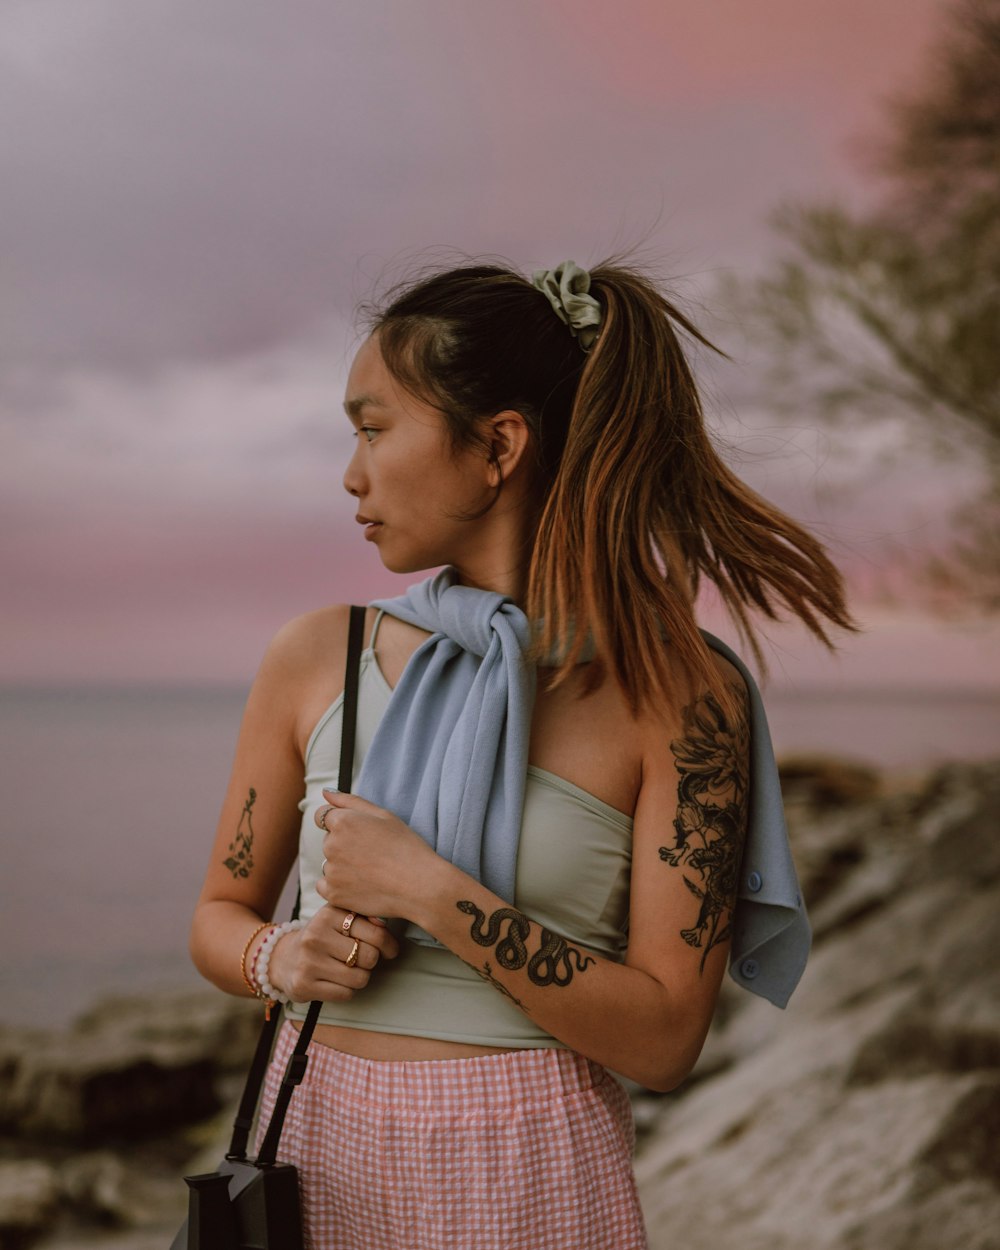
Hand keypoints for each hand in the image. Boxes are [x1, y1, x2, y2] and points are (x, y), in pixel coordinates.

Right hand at [265, 907, 399, 1002]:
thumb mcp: (339, 918)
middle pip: (369, 957)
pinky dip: (347, 991)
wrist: (284, 958)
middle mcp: (316, 936)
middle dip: (372, 961)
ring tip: (350, 970)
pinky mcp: (304, 986)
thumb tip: (384, 924)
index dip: (388, 944)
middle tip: (364, 960)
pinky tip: (336, 982)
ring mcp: (308, 962)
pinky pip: (345, 994)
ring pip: (359, 978)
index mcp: (328, 914)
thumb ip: (363, 917)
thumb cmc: (322, 937)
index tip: (390, 949)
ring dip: (360, 977)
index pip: (375, 933)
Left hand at [314, 789, 442, 921]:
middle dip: (343, 845)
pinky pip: (325, 886)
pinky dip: (338, 887)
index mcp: (343, 822)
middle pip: (328, 841)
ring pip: (329, 864)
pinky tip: (361, 886)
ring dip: (342, 866)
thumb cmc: (405, 847)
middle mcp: (332, 845)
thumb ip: (350, 801)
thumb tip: (325, 793)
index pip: (322, 816)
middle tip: (372, 854)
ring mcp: (331, 871)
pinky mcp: (333, 893)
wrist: (420, 885)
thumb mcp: (383, 815)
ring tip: (371, 872)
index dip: (339, 823)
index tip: (356, 834)